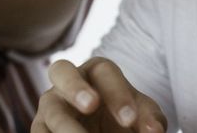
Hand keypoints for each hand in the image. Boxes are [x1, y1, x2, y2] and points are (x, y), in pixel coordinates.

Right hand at [32, 57, 167, 132]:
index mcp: (96, 73)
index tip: (130, 120)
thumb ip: (149, 118)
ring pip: (51, 109)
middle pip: (62, 70)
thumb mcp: (139, 115)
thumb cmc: (122, 117)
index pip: (104, 73)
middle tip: (91, 104)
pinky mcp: (41, 128)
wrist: (104, 130)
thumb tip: (155, 130)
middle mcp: (67, 83)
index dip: (117, 94)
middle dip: (76, 86)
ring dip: (65, 126)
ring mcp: (51, 106)